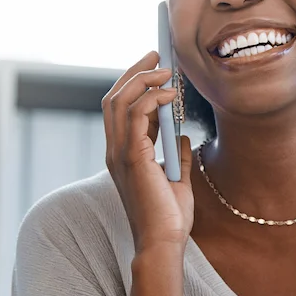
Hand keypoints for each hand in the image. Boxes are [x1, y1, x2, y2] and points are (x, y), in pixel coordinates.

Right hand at [102, 51, 193, 253]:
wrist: (165, 242)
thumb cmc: (170, 217)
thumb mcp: (177, 180)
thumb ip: (176, 156)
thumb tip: (182, 135)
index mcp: (123, 154)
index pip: (120, 109)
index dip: (134, 84)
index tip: (155, 66)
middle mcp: (115, 151)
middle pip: (113, 98)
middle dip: (135, 71)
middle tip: (157, 54)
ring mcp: (120, 154)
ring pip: (119, 100)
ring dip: (143, 79)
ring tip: (167, 69)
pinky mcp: (132, 158)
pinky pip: (136, 116)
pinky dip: (152, 98)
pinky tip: (171, 94)